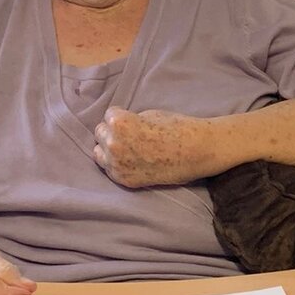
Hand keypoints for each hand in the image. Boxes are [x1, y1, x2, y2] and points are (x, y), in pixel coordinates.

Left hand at [93, 106, 213, 188]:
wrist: (195, 151)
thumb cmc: (175, 127)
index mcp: (119, 123)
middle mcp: (113, 144)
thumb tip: (116, 128)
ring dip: (109, 150)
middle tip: (130, 135)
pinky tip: (131, 161)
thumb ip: (128, 121)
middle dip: (112, 133)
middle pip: (100, 134)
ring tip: (127, 149)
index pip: (107, 116)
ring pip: (99, 154)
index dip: (121, 117)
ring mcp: (117, 165)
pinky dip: (117, 165)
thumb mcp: (147, 115)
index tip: (132, 121)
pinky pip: (110, 169)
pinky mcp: (124, 180)